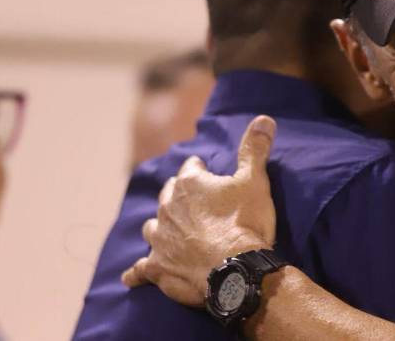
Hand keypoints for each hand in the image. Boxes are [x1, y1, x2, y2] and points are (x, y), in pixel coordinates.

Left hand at [121, 115, 278, 306]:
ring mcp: (159, 239)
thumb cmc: (245, 222)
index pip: (191, 167)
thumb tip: (263, 118)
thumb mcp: (255, 180)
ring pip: (152, 227)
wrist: (236, 270)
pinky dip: (137, 272)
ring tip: (171, 230)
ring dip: (160, 226)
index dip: (202, 169)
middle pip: (168, 194)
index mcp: (189, 184)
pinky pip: (140, 270)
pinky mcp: (157, 268)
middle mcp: (167, 207)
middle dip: (178, 195)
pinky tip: (131, 277)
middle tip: (194, 202)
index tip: (209, 172)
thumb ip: (255, 149)